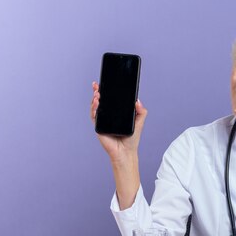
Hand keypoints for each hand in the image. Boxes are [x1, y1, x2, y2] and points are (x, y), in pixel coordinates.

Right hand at [90, 81, 146, 208]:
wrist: (126, 152)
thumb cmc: (132, 139)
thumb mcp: (140, 122)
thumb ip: (141, 112)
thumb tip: (137, 100)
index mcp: (116, 113)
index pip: (110, 100)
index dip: (105, 91)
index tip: (103, 83)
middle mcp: (108, 116)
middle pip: (100, 101)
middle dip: (97, 92)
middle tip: (97, 86)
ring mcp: (102, 121)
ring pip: (95, 107)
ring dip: (94, 99)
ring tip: (98, 94)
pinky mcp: (98, 127)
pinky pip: (94, 116)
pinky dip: (94, 109)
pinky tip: (96, 104)